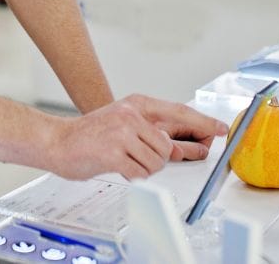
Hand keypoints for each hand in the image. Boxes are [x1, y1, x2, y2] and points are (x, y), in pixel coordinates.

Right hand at [47, 94, 226, 180]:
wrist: (57, 142)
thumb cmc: (90, 136)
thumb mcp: (126, 126)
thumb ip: (156, 135)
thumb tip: (188, 146)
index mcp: (137, 104)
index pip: (179, 112)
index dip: (203, 122)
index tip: (221, 129)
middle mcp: (131, 115)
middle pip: (168, 146)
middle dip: (159, 158)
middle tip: (141, 157)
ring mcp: (122, 132)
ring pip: (157, 161)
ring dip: (144, 168)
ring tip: (123, 160)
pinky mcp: (114, 152)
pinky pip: (140, 173)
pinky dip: (133, 175)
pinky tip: (117, 166)